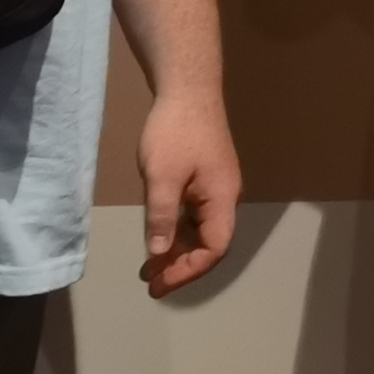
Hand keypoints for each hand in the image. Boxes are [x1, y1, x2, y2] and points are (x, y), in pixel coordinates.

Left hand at [137, 90, 245, 296]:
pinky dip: (176, 232)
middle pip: (210, 243)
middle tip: (151, 283)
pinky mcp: (204, 179)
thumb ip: (161, 217)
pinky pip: (194, 216)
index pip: (214, 248)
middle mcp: (224, 198)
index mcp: (221, 199)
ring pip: (201, 231)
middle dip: (182, 266)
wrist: (188, 90)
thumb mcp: (162, 177)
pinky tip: (157, 238)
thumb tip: (158, 254)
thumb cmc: (175, 132)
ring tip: (149, 268)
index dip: (189, 270)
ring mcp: (214, 188)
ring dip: (177, 251)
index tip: (160, 283)